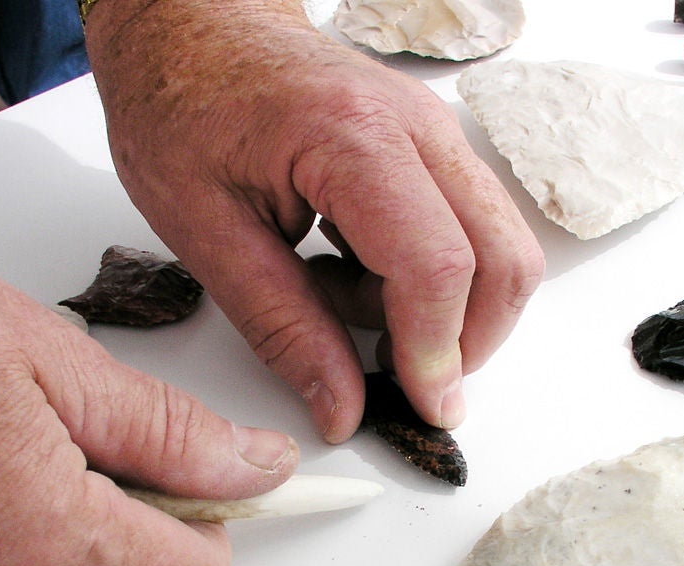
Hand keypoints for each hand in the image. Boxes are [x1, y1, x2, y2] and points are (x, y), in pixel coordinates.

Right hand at [0, 190, 297, 565]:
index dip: (226, 525)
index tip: (235, 479)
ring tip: (22, 432)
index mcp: (43, 544)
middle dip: (150, 515)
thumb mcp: (56, 358)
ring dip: (85, 520)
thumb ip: (173, 432)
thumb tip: (257, 469)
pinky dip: (32, 533)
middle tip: (96, 423)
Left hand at [84, 0, 543, 442]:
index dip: (438, 352)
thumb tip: (343, 409)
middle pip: (502, 256)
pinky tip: (346, 268)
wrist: (192, 26)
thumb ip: (281, 328)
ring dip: (440, 310)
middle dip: (468, 341)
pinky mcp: (431, 148)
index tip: (422, 408)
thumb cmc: (181, 107)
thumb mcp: (205, 234)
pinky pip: (467, 232)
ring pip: (497, 247)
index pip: (437, 263)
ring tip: (335, 298)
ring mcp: (433, 133)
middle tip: (397, 377)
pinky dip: (426, 280)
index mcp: (351, 137)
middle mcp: (416, 126)